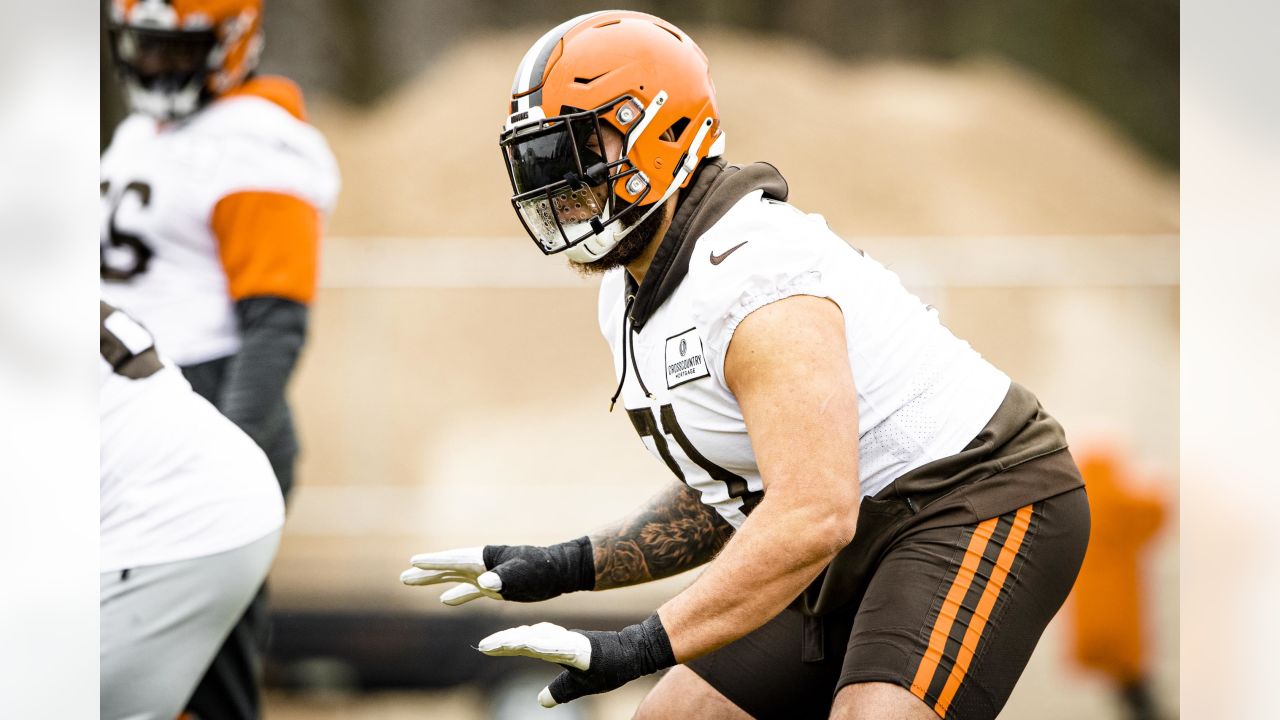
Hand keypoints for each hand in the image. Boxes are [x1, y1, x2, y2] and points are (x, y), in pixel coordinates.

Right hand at [400, 537, 594, 604]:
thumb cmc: (541, 570)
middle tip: (402, 577)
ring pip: (455, 578)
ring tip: (411, 583)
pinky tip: (445, 601)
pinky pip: (470, 590)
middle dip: (426, 573)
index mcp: (486, 558)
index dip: (434, 562)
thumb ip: (503, 578)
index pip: (454, 559)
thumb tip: (483, 583)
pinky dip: (457, 594)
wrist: (558, 573)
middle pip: (448, 567)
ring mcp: (487, 575)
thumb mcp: (522, 574)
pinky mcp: (495, 587)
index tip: (413, 561)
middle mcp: (483, 565)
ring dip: (435, 582)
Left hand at [477, 614, 675, 707]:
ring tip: (500, 644)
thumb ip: (559, 690)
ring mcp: (570, 643)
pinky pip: (560, 647)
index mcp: (556, 648)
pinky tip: (532, 645)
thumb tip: (541, 701)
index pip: (524, 644)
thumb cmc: (606, 666)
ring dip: (519, 641)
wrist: (633, 655)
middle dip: (505, 642)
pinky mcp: (582, 648)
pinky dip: (545, 645)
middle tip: (483, 646)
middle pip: (527, 639)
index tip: (483, 647)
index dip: (504, 645)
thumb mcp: (577, 685)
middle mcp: (560, 641)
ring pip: (540, 640)